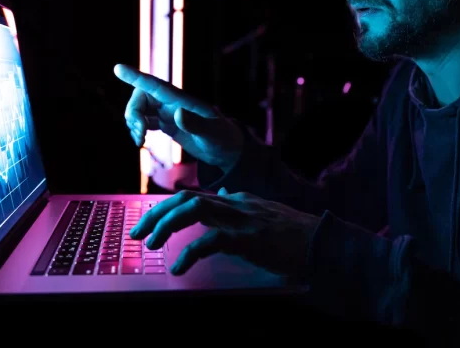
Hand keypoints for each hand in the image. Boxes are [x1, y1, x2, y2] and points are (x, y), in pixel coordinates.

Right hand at [114, 64, 243, 172]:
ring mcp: (169, 112)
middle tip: (139, 134)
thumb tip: (177, 113)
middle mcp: (173, 103)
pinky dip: (137, 128)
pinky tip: (140, 141)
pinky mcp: (167, 123)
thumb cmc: (223, 140)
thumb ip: (196, 124)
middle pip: (142, 97)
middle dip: (133, 112)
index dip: (136, 78)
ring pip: (140, 108)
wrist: (227, 149)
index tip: (117, 68)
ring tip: (139, 141)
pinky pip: (144, 119)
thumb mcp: (212, 134)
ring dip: (132, 122)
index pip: (156, 86)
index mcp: (183, 101)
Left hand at [131, 188, 320, 278]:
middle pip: (186, 197)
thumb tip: (219, 192)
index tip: (146, 223)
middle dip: (156, 213)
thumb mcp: (263, 213)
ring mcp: (242, 218)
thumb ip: (238, 205)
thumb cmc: (294, 234)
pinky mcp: (249, 237)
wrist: (323, 241)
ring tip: (151, 243)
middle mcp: (235, 203)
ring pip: (194, 208)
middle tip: (136, 233)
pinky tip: (180, 267)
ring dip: (167, 224)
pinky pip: (212, 240)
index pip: (192, 196)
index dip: (165, 208)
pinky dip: (191, 252)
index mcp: (236, 200)